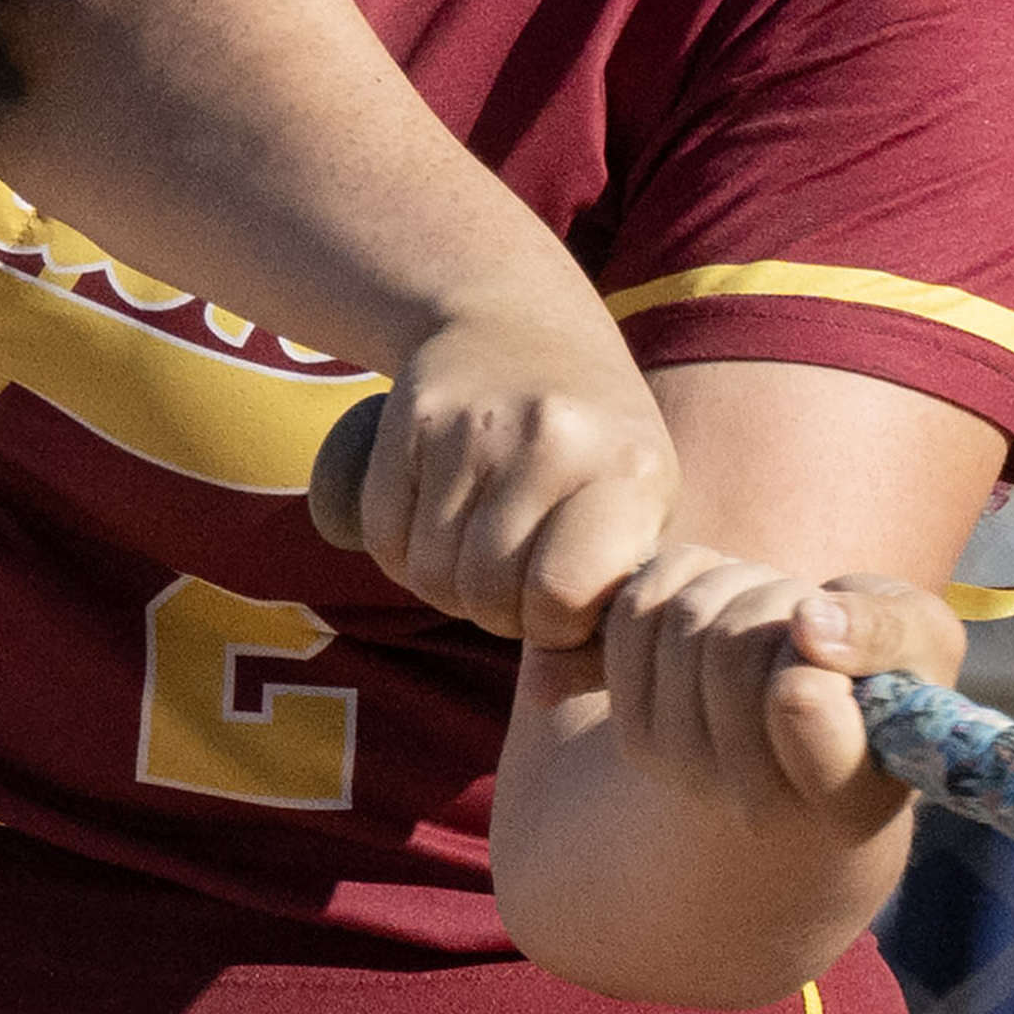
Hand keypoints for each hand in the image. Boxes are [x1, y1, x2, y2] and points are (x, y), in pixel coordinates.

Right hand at [307, 324, 677, 644]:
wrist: (514, 316)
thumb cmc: (591, 444)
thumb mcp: (632, 509)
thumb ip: (607, 613)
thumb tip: (547, 697)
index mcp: (630, 470)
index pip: (564, 595)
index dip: (552, 621)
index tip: (560, 601)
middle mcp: (554, 438)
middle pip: (487, 593)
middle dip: (492, 608)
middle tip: (511, 578)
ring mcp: (476, 423)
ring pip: (426, 572)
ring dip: (443, 583)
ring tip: (476, 547)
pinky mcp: (410, 414)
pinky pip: (381, 535)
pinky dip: (398, 552)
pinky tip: (433, 523)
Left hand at [566, 547, 969, 824]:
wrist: (811, 716)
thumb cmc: (884, 675)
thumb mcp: (924, 643)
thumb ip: (887, 632)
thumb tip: (810, 623)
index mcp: (850, 801)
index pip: (799, 705)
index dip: (806, 651)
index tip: (822, 634)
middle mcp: (760, 810)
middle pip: (734, 647)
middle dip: (776, 596)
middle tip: (806, 612)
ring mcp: (686, 776)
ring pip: (685, 623)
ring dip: (733, 584)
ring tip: (770, 612)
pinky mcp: (634, 736)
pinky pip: (634, 616)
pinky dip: (678, 579)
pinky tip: (718, 600)